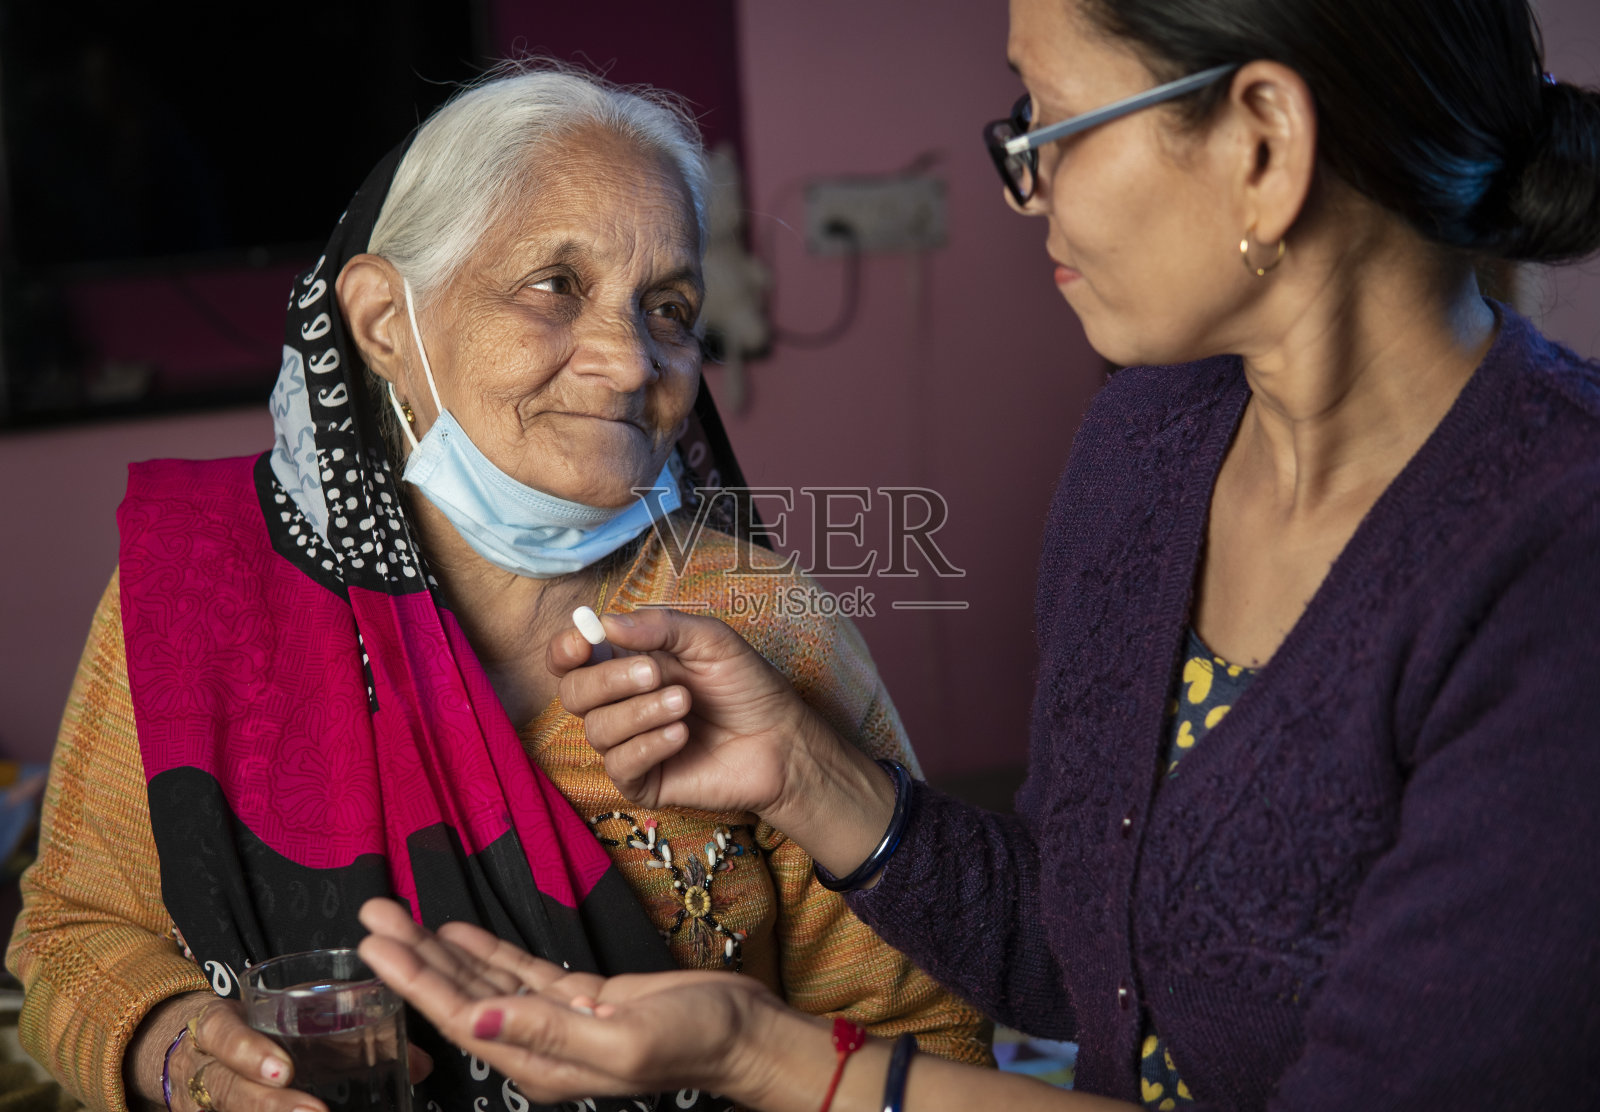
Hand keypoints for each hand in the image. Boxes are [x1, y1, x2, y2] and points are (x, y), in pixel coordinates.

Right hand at [139, 991, 431, 1111]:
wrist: (196, 1050)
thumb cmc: (259, 1030)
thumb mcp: (292, 1019)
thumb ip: (347, 1036)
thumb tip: (420, 1063)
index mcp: (221, 1025)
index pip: (222, 1031)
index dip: (248, 1050)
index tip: (284, 1068)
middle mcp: (203, 1067)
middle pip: (225, 1088)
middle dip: (267, 1104)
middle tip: (313, 1111)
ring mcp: (202, 1099)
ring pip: (226, 1107)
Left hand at [356, 898, 782, 1104]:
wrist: (743, 1035)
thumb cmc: (695, 1041)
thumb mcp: (623, 1039)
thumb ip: (547, 1032)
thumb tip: (479, 1017)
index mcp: (541, 1063)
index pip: (461, 1016)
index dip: (415, 980)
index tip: (377, 946)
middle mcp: (538, 1045)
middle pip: (460, 994)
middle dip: (412, 955)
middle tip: (372, 914)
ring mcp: (557, 1021)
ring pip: (484, 980)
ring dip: (440, 948)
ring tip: (397, 916)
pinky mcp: (581, 999)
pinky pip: (519, 972)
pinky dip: (486, 950)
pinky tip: (457, 932)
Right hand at [550, 608, 835, 815]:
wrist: (781, 739)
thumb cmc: (747, 686)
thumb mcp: (711, 640)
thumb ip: (661, 626)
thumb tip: (606, 624)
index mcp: (627, 664)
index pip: (571, 659)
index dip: (566, 650)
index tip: (584, 644)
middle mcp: (620, 703)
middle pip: (573, 693)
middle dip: (608, 680)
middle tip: (655, 673)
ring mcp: (629, 744)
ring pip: (596, 730)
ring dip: (640, 712)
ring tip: (685, 703)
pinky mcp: (643, 781)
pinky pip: (619, 765)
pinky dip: (648, 745)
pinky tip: (681, 735)